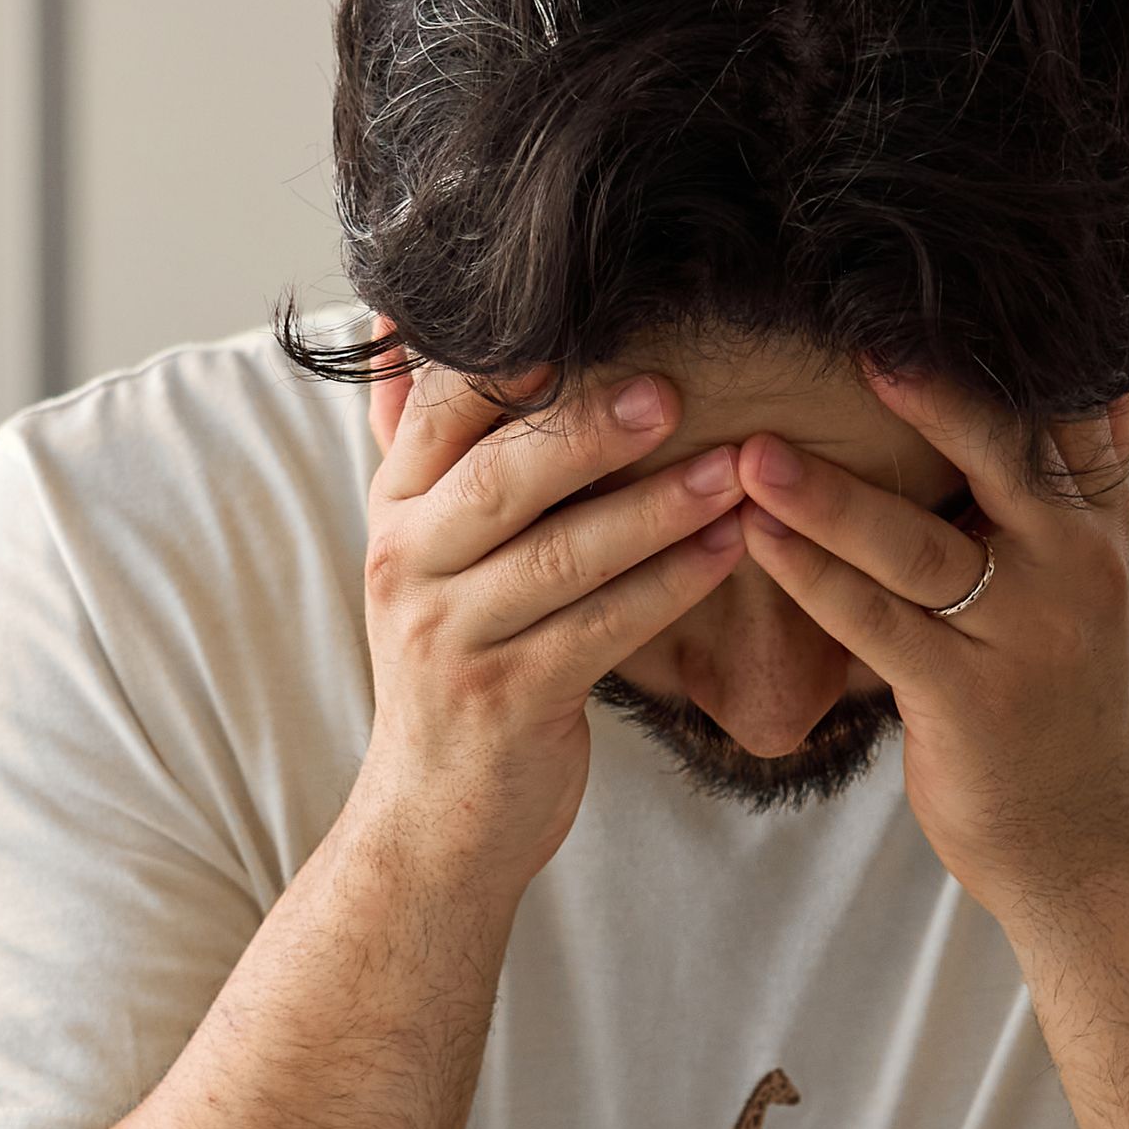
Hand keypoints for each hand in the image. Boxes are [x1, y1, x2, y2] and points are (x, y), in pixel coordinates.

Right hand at [349, 356, 754, 892]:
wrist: (433, 816)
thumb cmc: (454, 659)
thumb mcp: (420, 549)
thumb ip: (418, 438)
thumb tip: (404, 312)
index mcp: (393, 512)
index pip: (439, 412)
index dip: (508, 363)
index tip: (586, 317)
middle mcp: (406, 566)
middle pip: (501, 478)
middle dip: (590, 429)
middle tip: (675, 389)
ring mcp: (452, 637)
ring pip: (562, 556)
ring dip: (657, 508)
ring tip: (735, 468)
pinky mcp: (508, 699)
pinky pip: (603, 628)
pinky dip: (671, 584)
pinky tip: (731, 547)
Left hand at [722, 368, 1128, 919]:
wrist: (1077, 838)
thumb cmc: (1056, 694)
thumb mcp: (1089, 579)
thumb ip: (1085, 484)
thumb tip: (1104, 380)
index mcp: (1093, 526)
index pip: (1063, 411)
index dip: (1006, 349)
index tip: (934, 283)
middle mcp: (1070, 567)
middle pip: (1001, 457)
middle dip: (930, 395)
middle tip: (855, 337)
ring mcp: (1021, 634)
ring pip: (918, 547)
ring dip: (829, 497)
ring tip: (753, 452)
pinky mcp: (966, 697)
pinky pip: (876, 623)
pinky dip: (812, 576)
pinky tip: (755, 537)